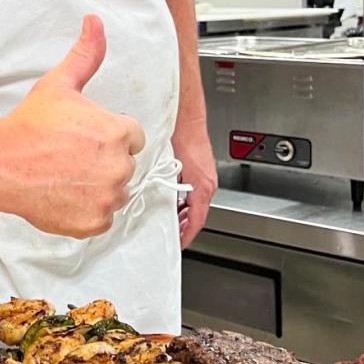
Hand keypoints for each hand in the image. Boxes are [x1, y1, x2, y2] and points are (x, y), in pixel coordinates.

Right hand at [0, 14, 144, 237]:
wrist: (1, 163)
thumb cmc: (29, 126)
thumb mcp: (60, 84)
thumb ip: (85, 55)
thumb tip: (95, 23)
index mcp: (118, 131)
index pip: (132, 137)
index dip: (110, 136)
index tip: (87, 139)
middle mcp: (118, 166)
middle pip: (124, 165)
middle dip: (104, 162)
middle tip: (72, 157)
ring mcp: (106, 197)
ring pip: (115, 192)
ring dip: (98, 187)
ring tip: (66, 176)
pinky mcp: (93, 222)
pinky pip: (102, 218)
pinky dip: (87, 211)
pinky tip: (65, 195)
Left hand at [172, 118, 216, 247]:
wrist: (188, 119)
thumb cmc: (181, 138)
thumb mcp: (170, 169)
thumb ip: (166, 189)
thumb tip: (155, 204)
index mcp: (202, 187)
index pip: (197, 220)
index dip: (187, 235)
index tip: (179, 244)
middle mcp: (208, 184)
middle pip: (198, 215)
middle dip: (185, 227)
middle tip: (172, 236)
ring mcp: (208, 177)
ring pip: (197, 204)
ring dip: (185, 214)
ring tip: (171, 221)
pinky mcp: (203, 171)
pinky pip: (196, 193)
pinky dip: (186, 202)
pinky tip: (174, 201)